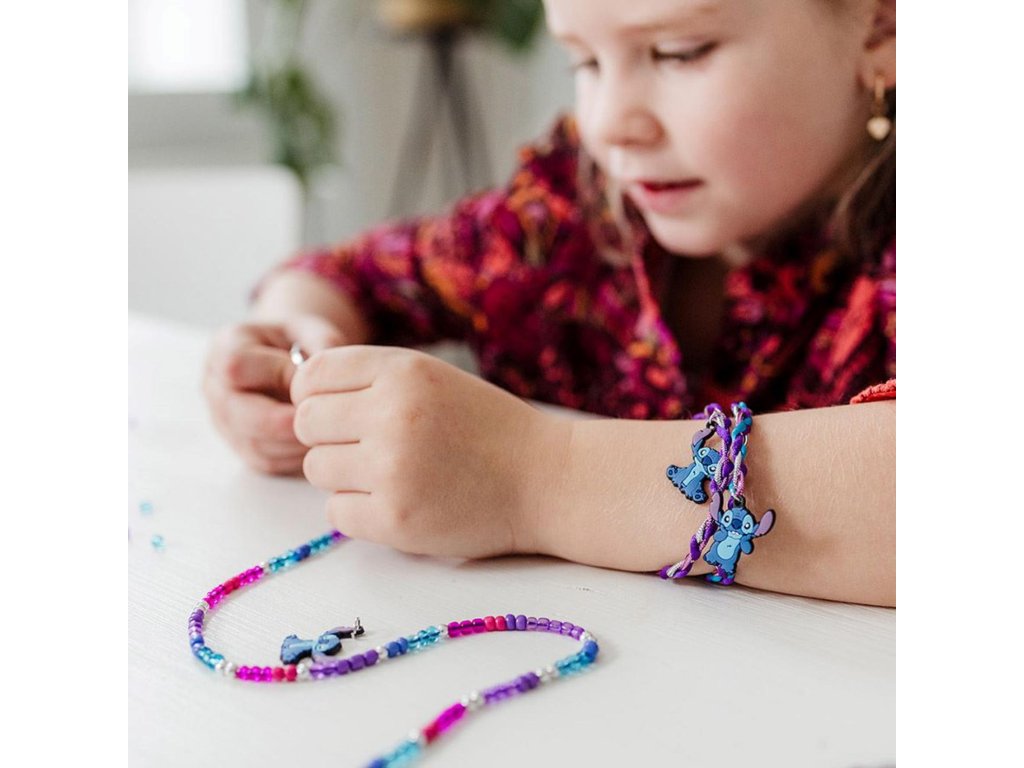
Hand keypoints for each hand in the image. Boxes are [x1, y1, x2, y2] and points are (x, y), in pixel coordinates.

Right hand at [203, 314, 347, 474]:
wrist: (287, 360)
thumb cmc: (298, 341)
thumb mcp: (309, 328)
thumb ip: (322, 341)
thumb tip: (332, 376)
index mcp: (224, 348)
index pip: (236, 367)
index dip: (277, 375)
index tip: (311, 380)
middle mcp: (215, 387)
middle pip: (239, 415)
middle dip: (286, 420)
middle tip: (323, 417)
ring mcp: (224, 422)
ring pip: (254, 445)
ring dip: (296, 442)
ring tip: (329, 430)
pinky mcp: (242, 448)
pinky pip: (266, 462)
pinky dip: (296, 457)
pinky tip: (320, 443)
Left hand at [291, 346, 569, 558]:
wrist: (547, 480)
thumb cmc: (488, 428)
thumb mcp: (434, 378)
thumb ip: (372, 379)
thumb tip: (299, 394)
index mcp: (402, 370)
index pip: (311, 375)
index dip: (317, 396)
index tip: (341, 412)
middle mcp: (392, 413)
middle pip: (305, 423)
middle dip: (328, 436)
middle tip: (367, 448)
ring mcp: (392, 469)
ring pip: (316, 468)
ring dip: (343, 475)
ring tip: (390, 475)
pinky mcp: (395, 519)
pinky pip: (336, 511)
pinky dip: (359, 511)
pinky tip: (398, 502)